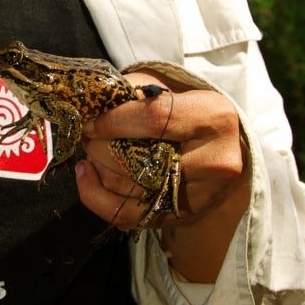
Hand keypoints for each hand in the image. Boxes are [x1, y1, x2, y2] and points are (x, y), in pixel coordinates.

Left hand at [75, 70, 250, 281]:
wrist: (219, 146)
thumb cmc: (184, 109)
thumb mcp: (165, 87)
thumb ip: (130, 90)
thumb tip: (89, 104)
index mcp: (212, 117)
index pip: (154, 118)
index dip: (113, 120)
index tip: (89, 120)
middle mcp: (214, 160)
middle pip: (139, 158)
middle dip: (99, 145)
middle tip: (85, 133)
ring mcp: (199, 195)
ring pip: (129, 187)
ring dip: (97, 167)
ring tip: (89, 149)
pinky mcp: (182, 217)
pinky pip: (127, 215)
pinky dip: (96, 196)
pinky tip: (87, 174)